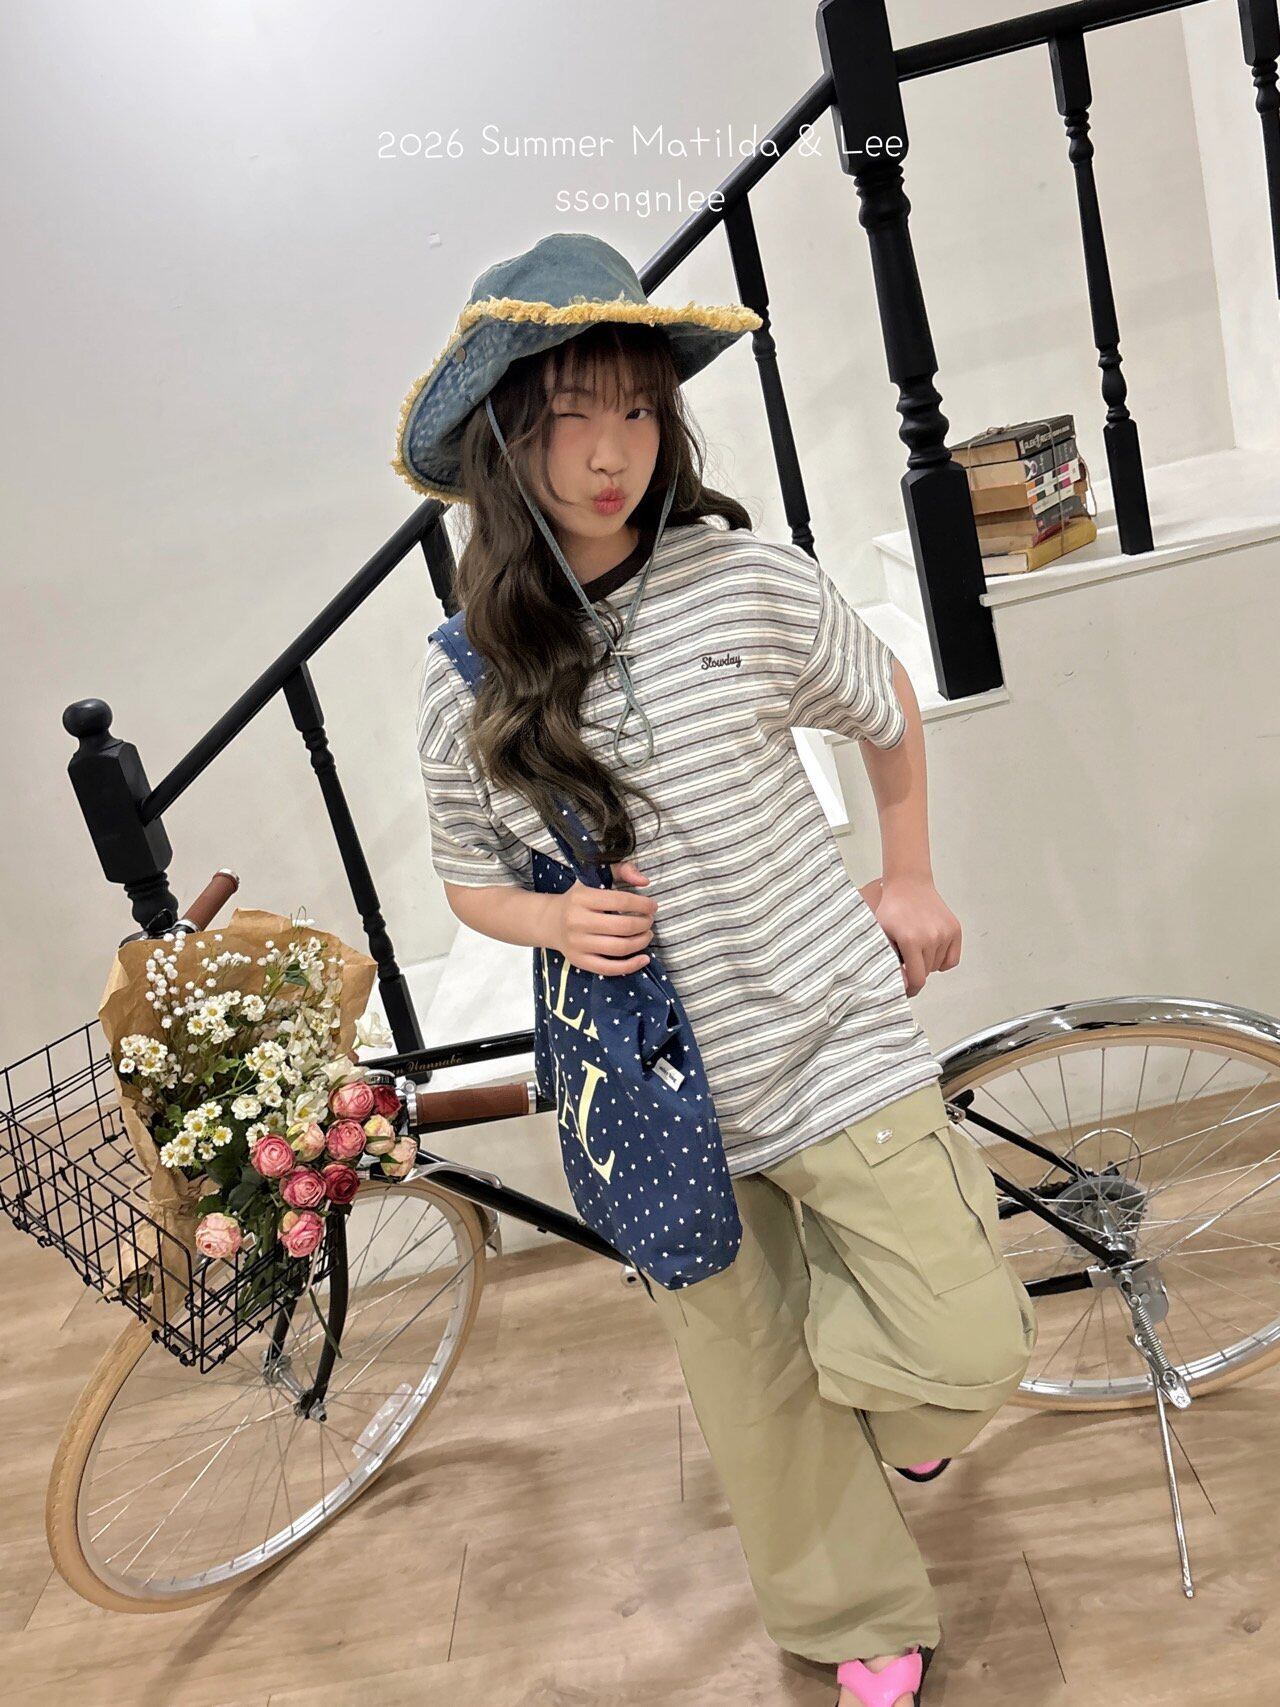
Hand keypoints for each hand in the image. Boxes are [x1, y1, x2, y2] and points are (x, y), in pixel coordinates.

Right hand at [548, 859, 656, 976]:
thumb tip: (645, 881)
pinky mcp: (579, 961)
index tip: (652, 906)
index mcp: (582, 898)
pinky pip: (609, 968)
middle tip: (649, 921)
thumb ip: (622, 870)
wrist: (550, 921)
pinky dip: (631, 966)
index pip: (620, 901)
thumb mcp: (594, 878)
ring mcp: (577, 944)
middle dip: (644, 924)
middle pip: (622, 926)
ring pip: (619, 948)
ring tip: (647, 935)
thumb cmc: (578, 898)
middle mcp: (577, 921)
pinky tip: (644, 959)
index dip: (643, 905)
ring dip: (641, 942)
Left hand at [857, 874, 960, 997]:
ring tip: (916, 948)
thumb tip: (899, 984)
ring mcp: (945, 933)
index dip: (910, 989)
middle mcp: (931, 938)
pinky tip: (931, 951)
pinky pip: (952, 959)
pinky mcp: (955, 929)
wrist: (909, 885)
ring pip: (938, 966)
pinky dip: (943, 960)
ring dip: (927, 963)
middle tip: (905, 959)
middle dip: (915, 971)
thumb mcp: (881, 934)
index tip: (905, 990)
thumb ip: (888, 960)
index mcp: (911, 941)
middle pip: (926, 973)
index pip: (917, 979)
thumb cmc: (892, 909)